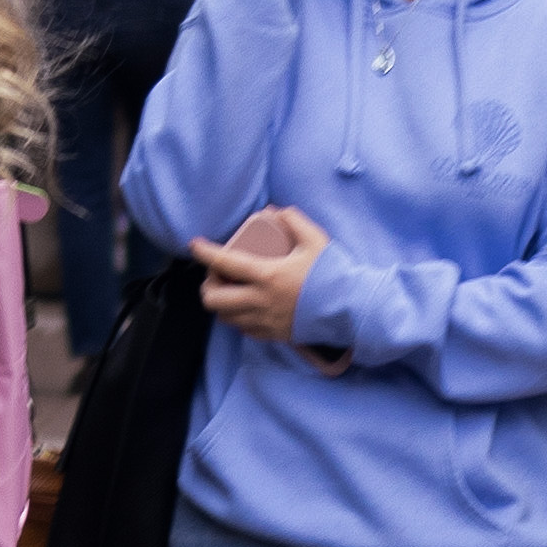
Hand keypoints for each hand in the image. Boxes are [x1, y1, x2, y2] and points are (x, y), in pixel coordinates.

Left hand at [196, 204, 329, 351]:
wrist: (351, 309)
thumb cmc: (333, 273)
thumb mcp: (315, 240)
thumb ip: (293, 221)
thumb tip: (274, 212)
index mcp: (268, 275)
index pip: (224, 264)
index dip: (205, 253)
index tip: (195, 245)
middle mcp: (261, 302)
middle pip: (214, 300)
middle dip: (208, 286)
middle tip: (217, 275)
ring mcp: (265, 321)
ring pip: (225, 317)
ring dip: (221, 303)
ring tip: (230, 290)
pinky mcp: (273, 334)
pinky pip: (243, 329)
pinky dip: (237, 317)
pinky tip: (246, 306)